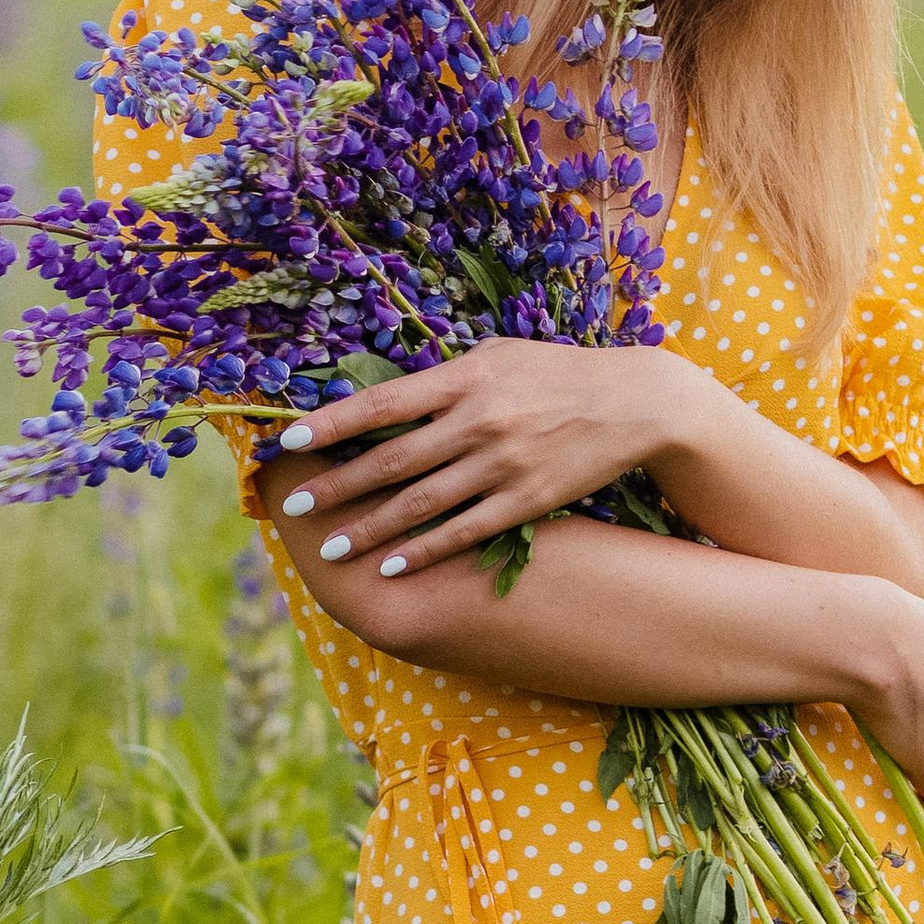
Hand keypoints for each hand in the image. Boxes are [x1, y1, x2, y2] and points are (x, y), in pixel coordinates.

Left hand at [267, 340, 700, 579]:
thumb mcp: (498, 357)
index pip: (382, 403)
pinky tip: (392, 566)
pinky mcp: (527, 500)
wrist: (635, 403)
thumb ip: (443, 379)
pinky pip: (465, 532)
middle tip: (295, 509)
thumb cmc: (556, 373)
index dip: (330, 424)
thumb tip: (380, 399)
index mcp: (466, 378)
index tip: (288, 443)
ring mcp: (503, 464)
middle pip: (392, 461)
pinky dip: (425, 552)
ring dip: (371, 530)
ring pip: (422, 504)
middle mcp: (480, 421)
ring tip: (332, 549)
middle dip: (338, 488)